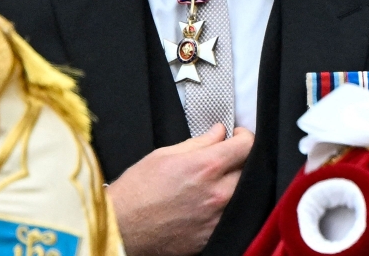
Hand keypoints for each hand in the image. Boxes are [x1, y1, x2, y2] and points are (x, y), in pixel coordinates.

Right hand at [108, 124, 254, 255]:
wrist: (120, 229)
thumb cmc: (136, 191)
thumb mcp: (164, 154)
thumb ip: (199, 142)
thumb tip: (219, 132)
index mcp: (206, 167)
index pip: (247, 146)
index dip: (244, 137)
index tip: (237, 137)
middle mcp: (218, 193)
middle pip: (249, 170)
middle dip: (240, 160)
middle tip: (226, 158)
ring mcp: (217, 218)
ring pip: (242, 194)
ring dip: (234, 183)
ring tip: (216, 181)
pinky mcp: (211, 236)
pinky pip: (230, 216)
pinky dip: (224, 206)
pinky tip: (208, 202)